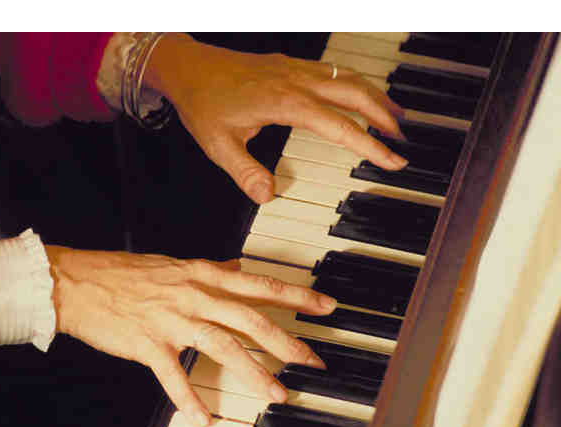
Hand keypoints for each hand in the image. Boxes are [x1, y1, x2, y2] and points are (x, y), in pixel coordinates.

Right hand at [45, 246, 335, 426]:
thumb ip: (210, 269)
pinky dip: (190, 400)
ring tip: (277, 393)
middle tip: (312, 362)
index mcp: (202, 275)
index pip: (260, 285)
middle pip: (251, 320)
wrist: (78, 281)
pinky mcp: (148, 344)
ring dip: (254, 373)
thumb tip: (236, 267)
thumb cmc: (125, 272)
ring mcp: (172, 320)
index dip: (297, 296)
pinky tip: (204, 418)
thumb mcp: (175, 264)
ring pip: (224, 347)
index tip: (326, 307)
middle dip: (287, 342)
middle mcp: (194, 296)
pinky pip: (174, 377)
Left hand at [145, 33, 407, 204]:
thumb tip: (267, 196)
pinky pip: (334, 71)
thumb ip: (245, 172)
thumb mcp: (218, 144)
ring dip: (376, 96)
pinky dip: (356, 84)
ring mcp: (296, 68)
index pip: (339, 126)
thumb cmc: (202, 102)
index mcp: (285, 102)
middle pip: (356, 93)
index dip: (370, 145)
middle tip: (403, 140)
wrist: (188, 67)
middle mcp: (297, 80)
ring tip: (396, 116)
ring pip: (349, 77)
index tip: (392, 160)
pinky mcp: (291, 64)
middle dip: (385, 116)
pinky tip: (360, 95)